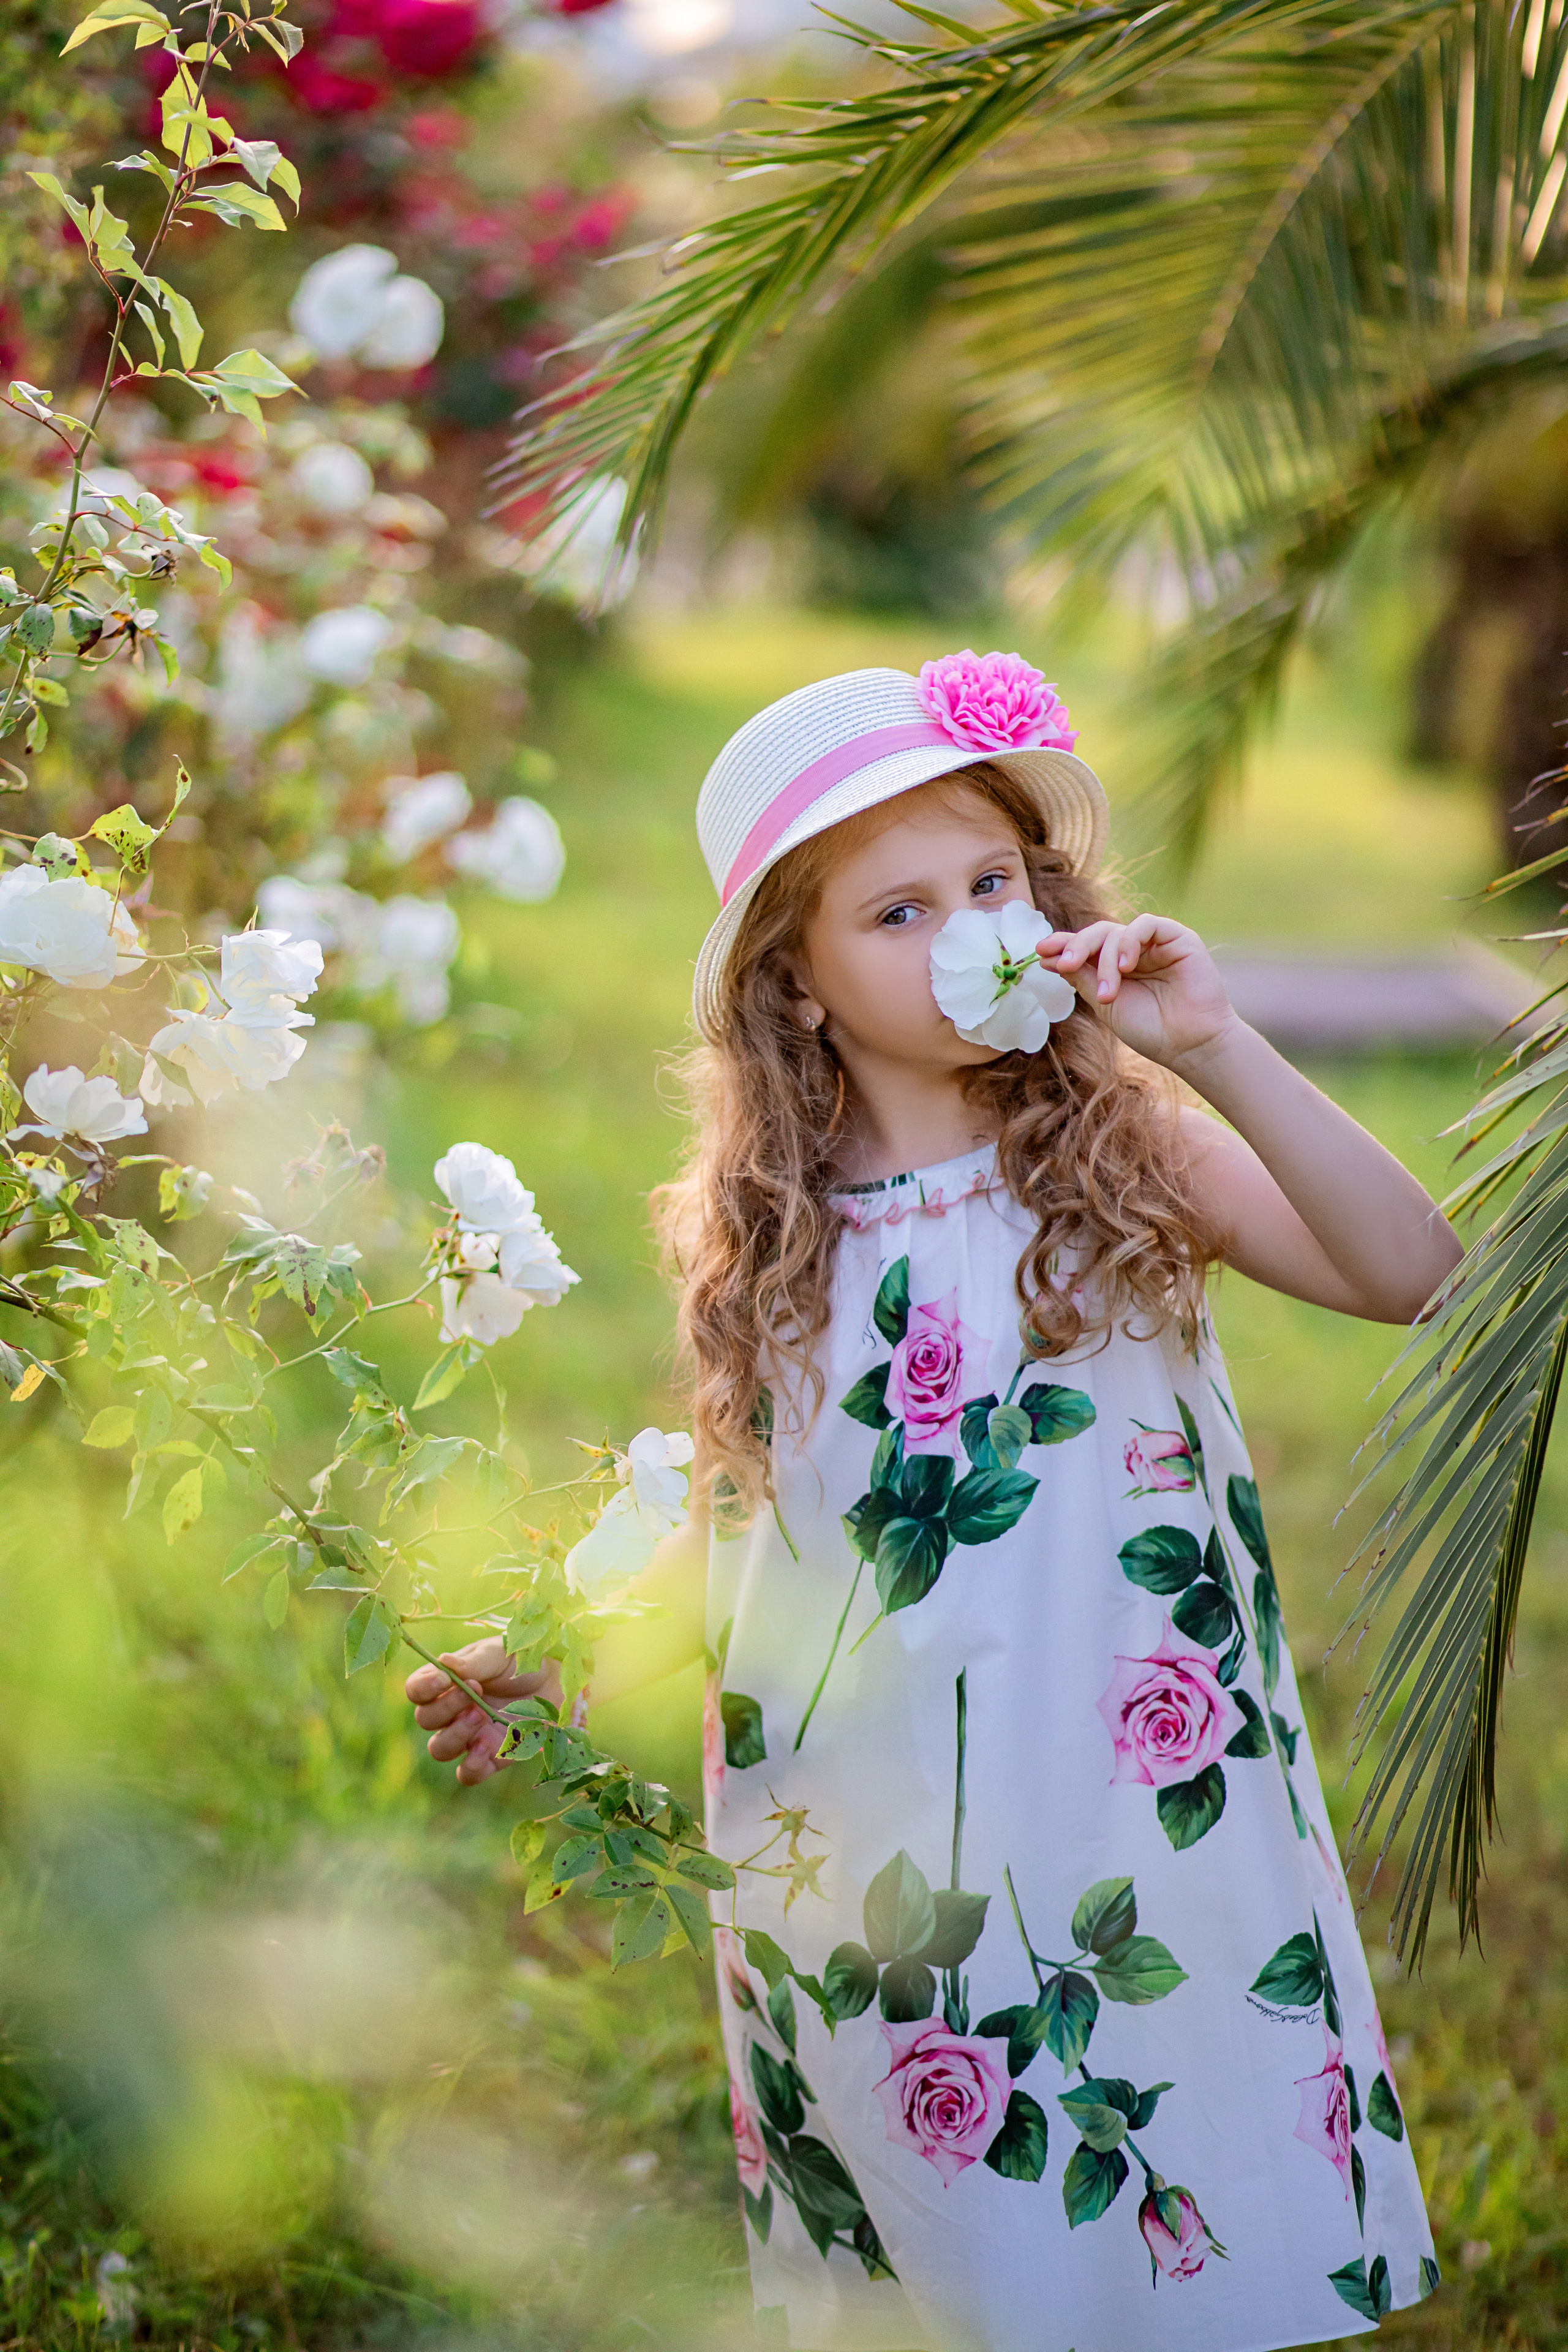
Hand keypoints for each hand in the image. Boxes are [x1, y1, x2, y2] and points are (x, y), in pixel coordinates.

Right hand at [405, 1637, 562, 1785]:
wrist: (555, 1681)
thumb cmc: (521, 1661)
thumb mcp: (499, 1653)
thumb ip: (474, 1662)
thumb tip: (444, 1662)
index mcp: (446, 1682)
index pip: (416, 1690)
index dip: (423, 1688)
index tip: (443, 1680)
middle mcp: (450, 1712)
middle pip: (425, 1720)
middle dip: (446, 1708)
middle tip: (475, 1693)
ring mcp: (468, 1737)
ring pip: (440, 1749)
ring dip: (456, 1734)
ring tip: (481, 1715)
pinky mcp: (489, 1757)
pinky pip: (467, 1774)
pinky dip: (471, 1765)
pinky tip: (484, 1747)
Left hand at [1038, 913, 1236, 1071]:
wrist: (1189, 1045)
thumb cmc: (1150, 1030)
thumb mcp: (1105, 1004)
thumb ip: (1082, 978)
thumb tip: (1048, 957)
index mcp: (1115, 966)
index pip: (1085, 946)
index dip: (1063, 945)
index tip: (1040, 952)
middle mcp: (1134, 951)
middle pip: (1097, 934)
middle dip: (1077, 947)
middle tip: (1065, 965)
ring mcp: (1155, 943)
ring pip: (1117, 931)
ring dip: (1105, 959)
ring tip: (1108, 993)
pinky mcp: (1178, 938)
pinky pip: (1146, 924)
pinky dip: (1130, 942)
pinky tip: (1126, 967)